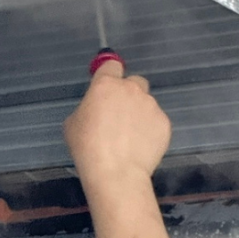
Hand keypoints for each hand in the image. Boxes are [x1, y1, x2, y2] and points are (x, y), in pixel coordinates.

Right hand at [64, 60, 170, 186]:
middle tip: (120, 115)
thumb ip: (89, 107)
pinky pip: (157, 121)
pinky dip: (151, 130)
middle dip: (129, 94)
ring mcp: (151, 105)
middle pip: (134, 82)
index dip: (110, 74)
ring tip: (131, 137)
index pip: (112, 65)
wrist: (116, 172)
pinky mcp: (165, 122)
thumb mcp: (73, 123)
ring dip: (140, 113)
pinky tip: (141, 146)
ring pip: (147, 103)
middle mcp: (132, 89)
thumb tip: (98, 109)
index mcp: (106, 85)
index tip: (108, 86)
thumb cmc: (87, 148)